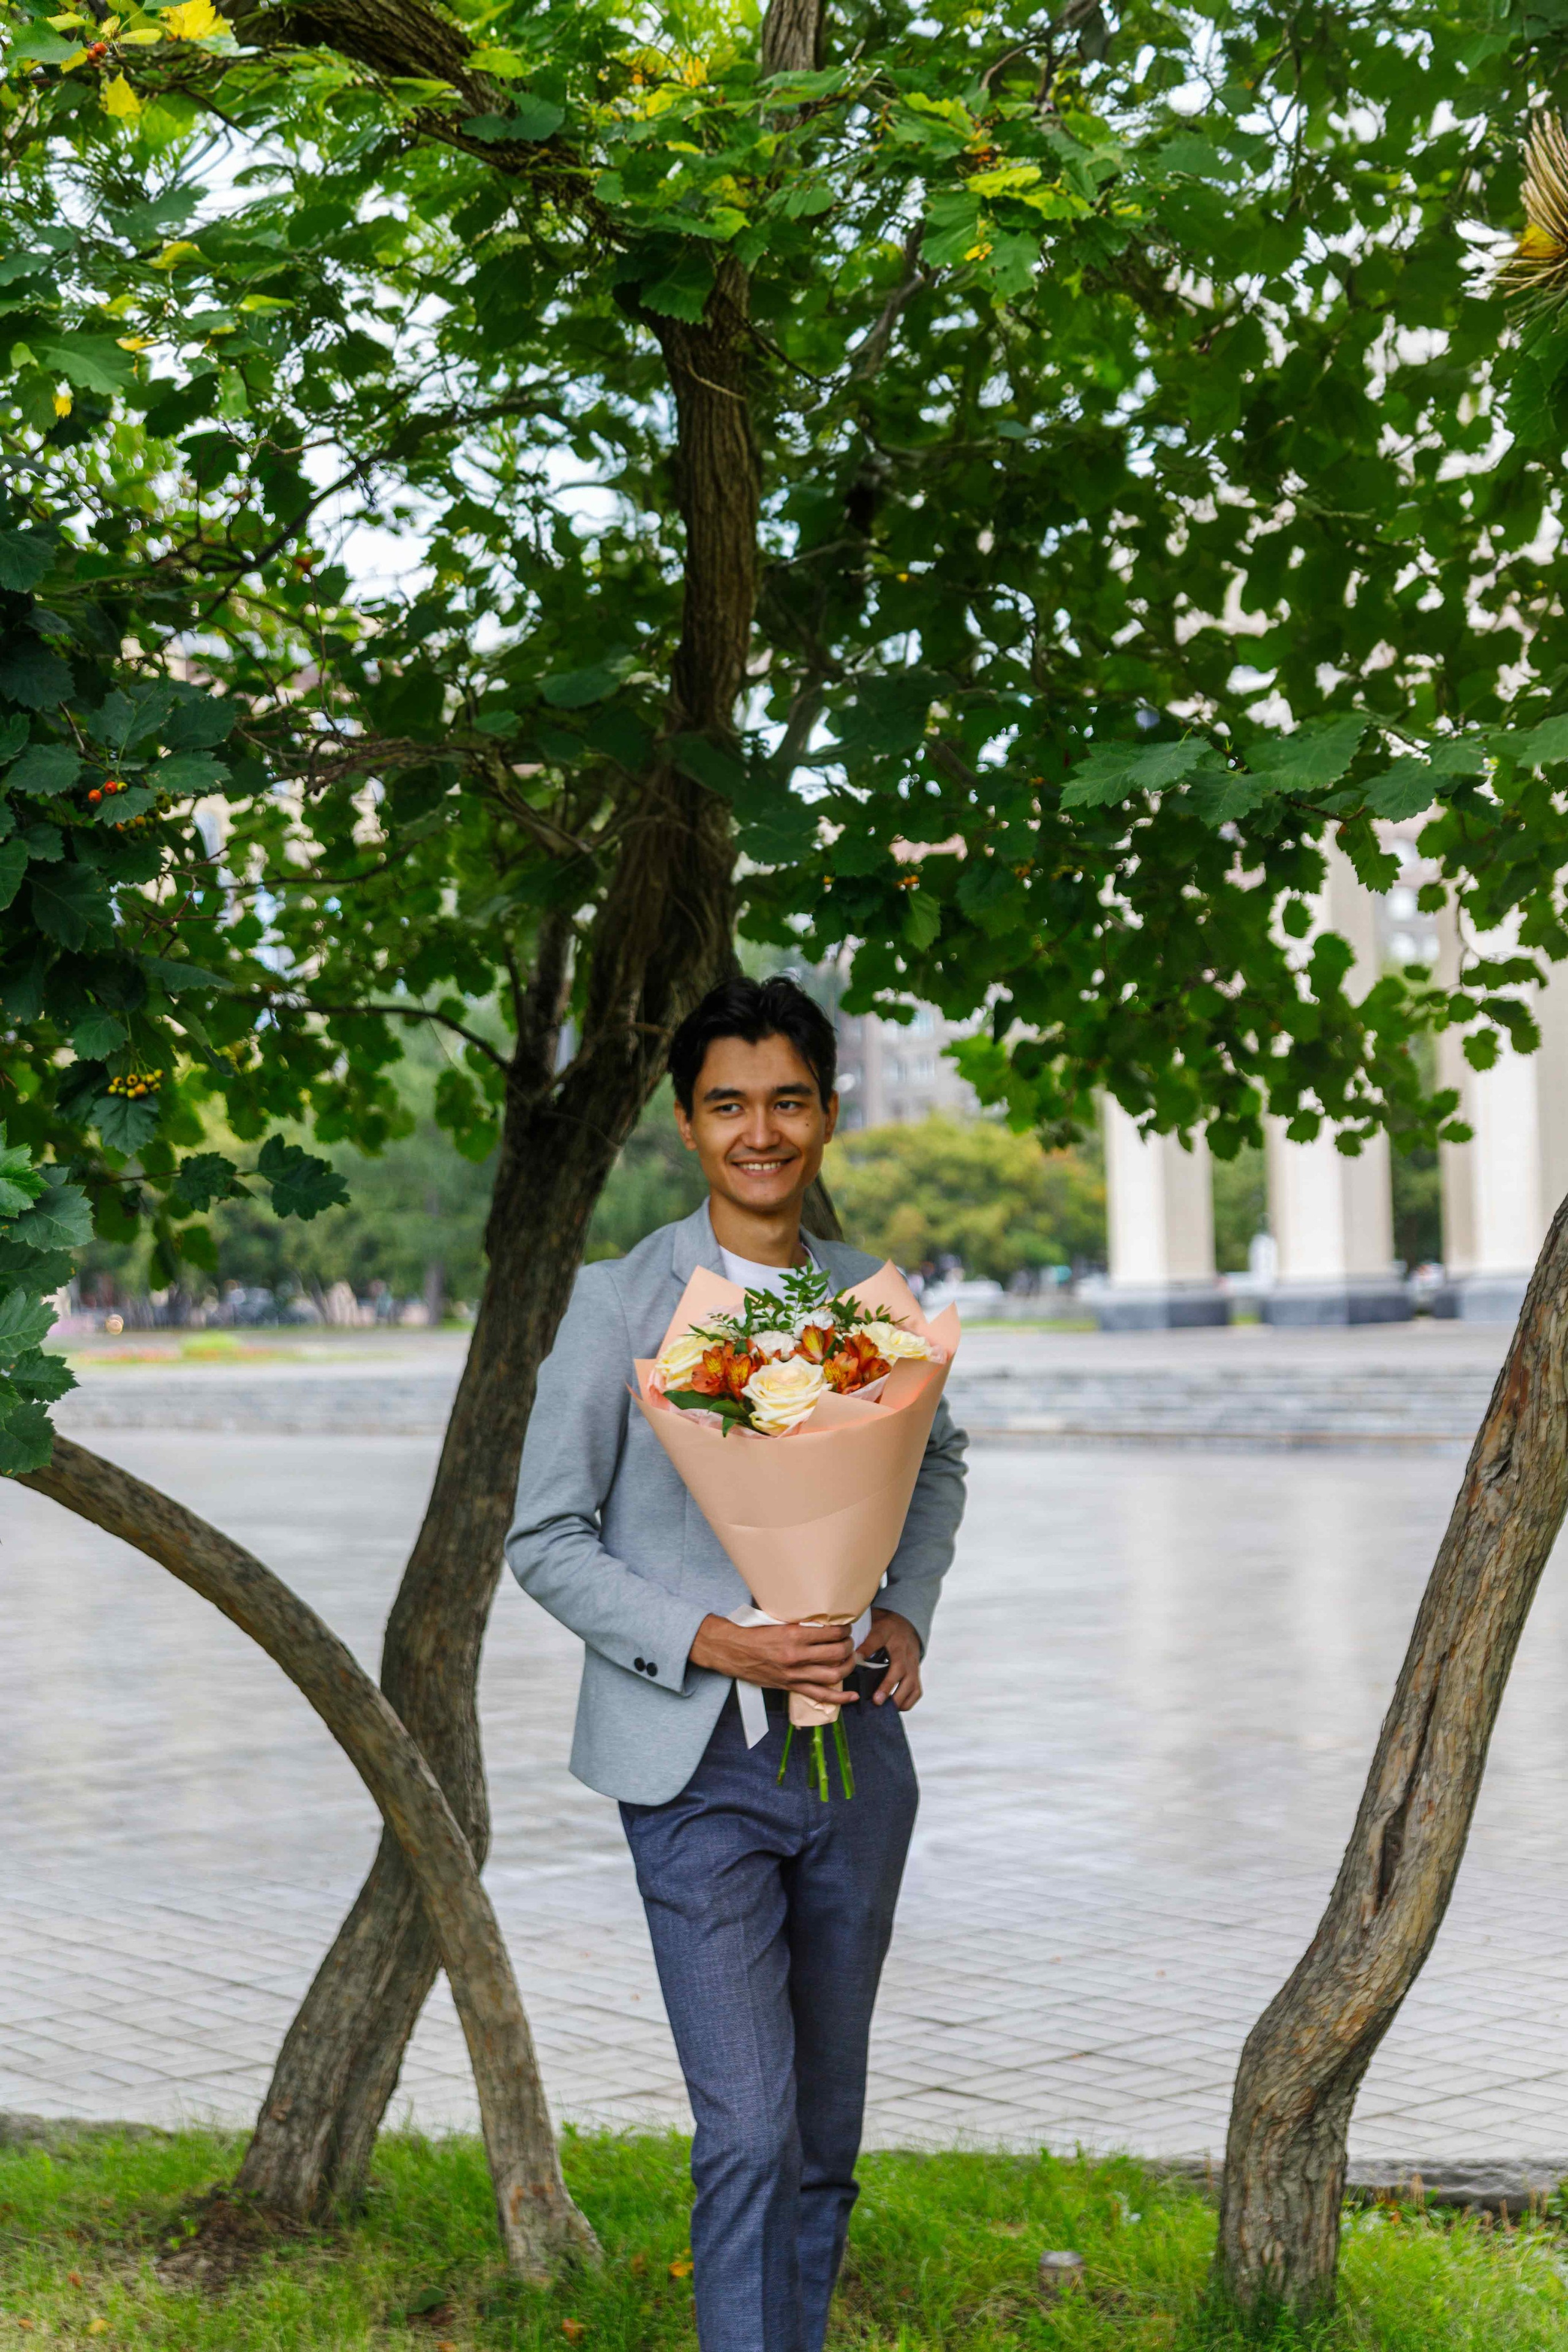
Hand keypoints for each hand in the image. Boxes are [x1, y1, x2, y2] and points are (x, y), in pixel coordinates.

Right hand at [690, 1615, 857, 1704]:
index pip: (829, 1633)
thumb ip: (799, 1624)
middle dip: (848, 1645)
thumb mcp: (777, 1622)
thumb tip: (822, 1621)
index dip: (843, 1629)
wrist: (731, 1651)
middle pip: (836, 1653)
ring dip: (847, 1666)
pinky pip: (819, 1695)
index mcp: (793, 1635)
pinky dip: (838, 1698)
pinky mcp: (790, 1686)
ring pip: (833, 1674)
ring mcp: (794, 1674)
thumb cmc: (753, 1633)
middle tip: (849, 1640)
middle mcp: (796, 1656)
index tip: (846, 1626)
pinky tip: (851, 1696)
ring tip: (850, 1658)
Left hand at [857, 1607, 922, 1710]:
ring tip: (884, 1708)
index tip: (856, 1658)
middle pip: (900, 1667)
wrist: (906, 1625)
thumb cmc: (884, 1629)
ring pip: (911, 1682)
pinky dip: (907, 1702)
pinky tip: (895, 1707)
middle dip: (888, 1685)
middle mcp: (903, 1648)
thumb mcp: (871, 1626)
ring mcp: (912, 1662)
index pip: (877, 1638)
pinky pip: (916, 1690)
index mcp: (888, 1632)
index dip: (866, 1648)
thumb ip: (860, 1637)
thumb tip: (846, 1654)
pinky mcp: (916, 1673)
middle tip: (876, 1700)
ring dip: (899, 1698)